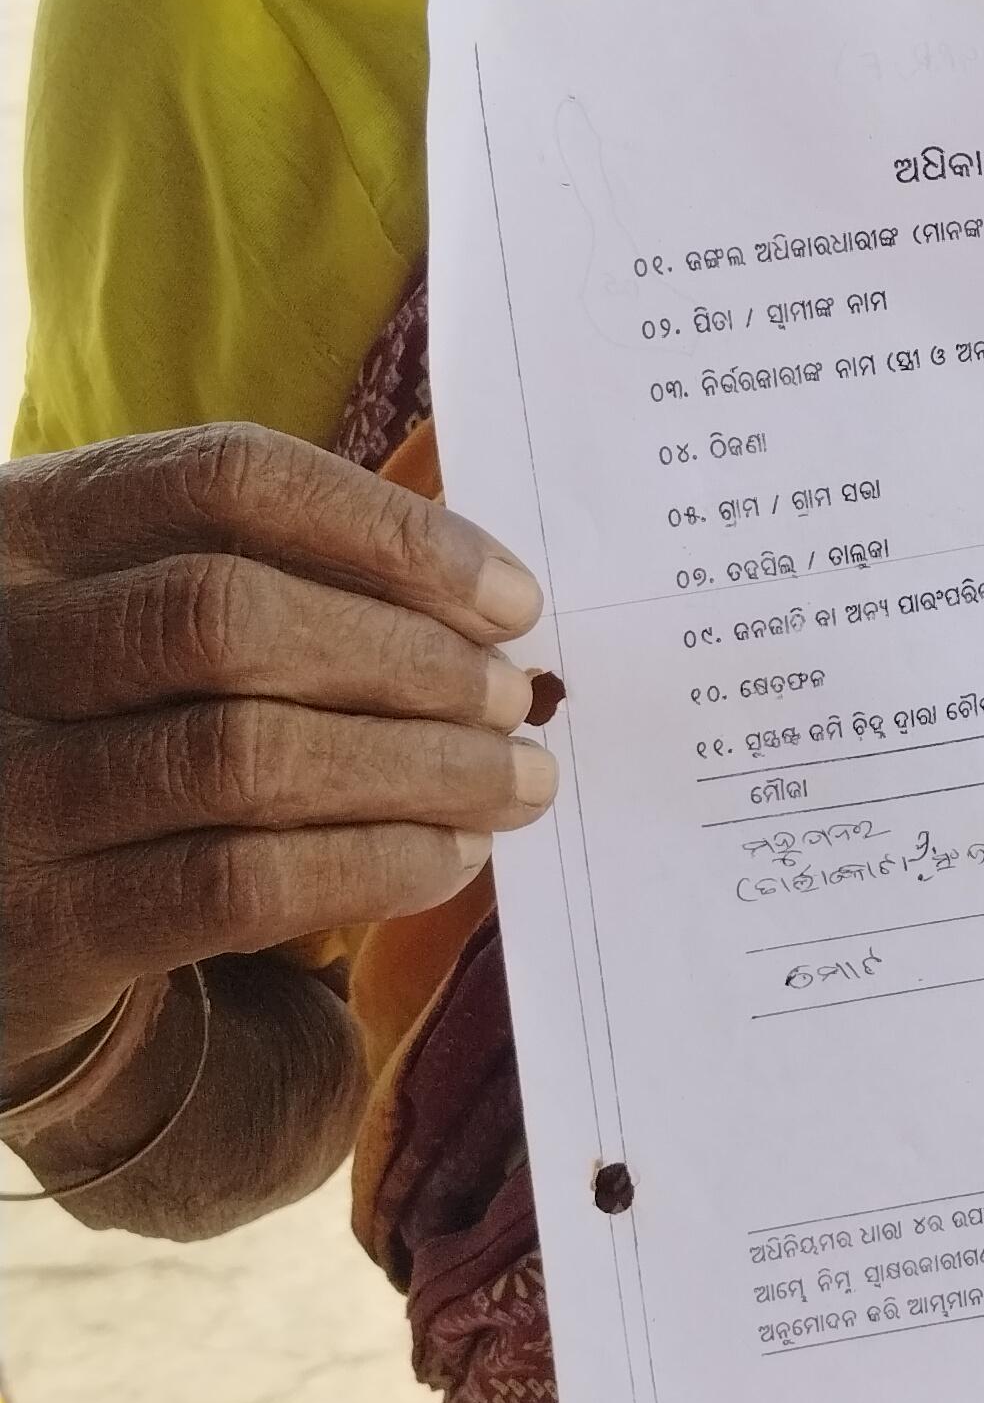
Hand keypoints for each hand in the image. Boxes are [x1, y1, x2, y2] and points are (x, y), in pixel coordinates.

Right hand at [2, 426, 550, 1098]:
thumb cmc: (106, 735)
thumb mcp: (137, 622)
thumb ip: (272, 582)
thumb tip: (484, 609)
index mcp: (22, 528)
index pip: (222, 479)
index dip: (387, 530)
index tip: (509, 596)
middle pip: (231, 615)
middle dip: (410, 658)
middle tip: (514, 699)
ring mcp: (3, 788)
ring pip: (245, 755)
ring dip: (417, 770)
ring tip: (512, 782)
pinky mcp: (44, 922)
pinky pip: (239, 882)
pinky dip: (373, 864)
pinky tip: (447, 856)